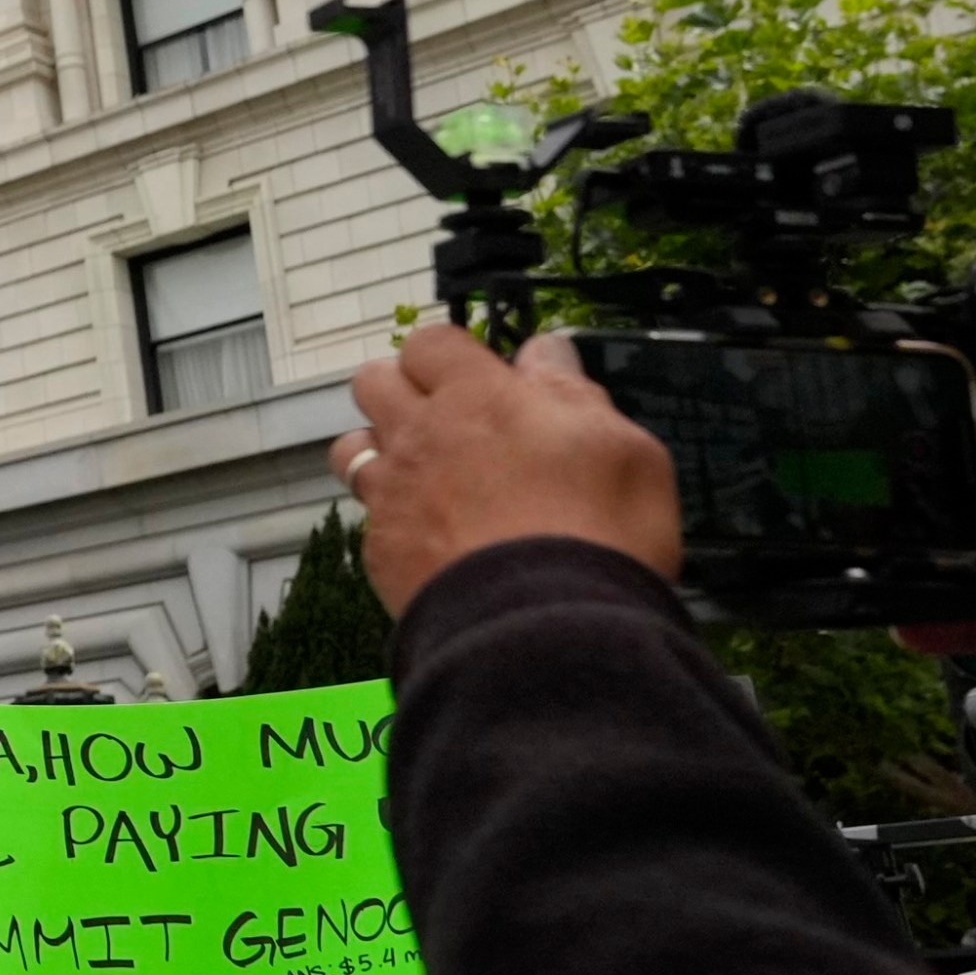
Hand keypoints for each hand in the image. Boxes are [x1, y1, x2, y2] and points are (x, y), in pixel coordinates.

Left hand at [332, 325, 679, 611]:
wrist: (548, 632)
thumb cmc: (598, 535)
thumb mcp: (623, 448)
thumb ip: (573, 392)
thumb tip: (546, 353)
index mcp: (477, 398)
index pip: (432, 342)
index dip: (453, 355)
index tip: (482, 378)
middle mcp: (420, 436)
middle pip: (373, 382)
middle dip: (403, 390)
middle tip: (450, 421)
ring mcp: (392, 493)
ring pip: (352, 447)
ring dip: (382, 450)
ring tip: (428, 476)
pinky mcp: (381, 548)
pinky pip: (368, 514)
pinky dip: (393, 517)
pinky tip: (434, 536)